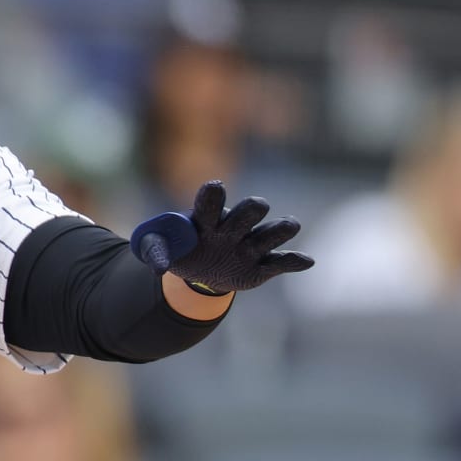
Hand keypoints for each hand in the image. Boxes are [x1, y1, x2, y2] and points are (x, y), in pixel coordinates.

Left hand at [130, 180, 314, 292]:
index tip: (214, 186)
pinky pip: (282, 262)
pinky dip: (294, 261)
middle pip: (249, 211)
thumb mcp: (162, 251)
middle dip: (251, 209)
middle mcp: (233, 227)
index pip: (211, 201)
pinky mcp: (262, 266)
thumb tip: (157, 267)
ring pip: (271, 233)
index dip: (213, 194)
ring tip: (289, 225)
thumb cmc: (183, 252)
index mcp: (207, 219)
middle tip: (255, 209)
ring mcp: (250, 246)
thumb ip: (155, 252)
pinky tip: (305, 262)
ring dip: (280, 229)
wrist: (202, 274)